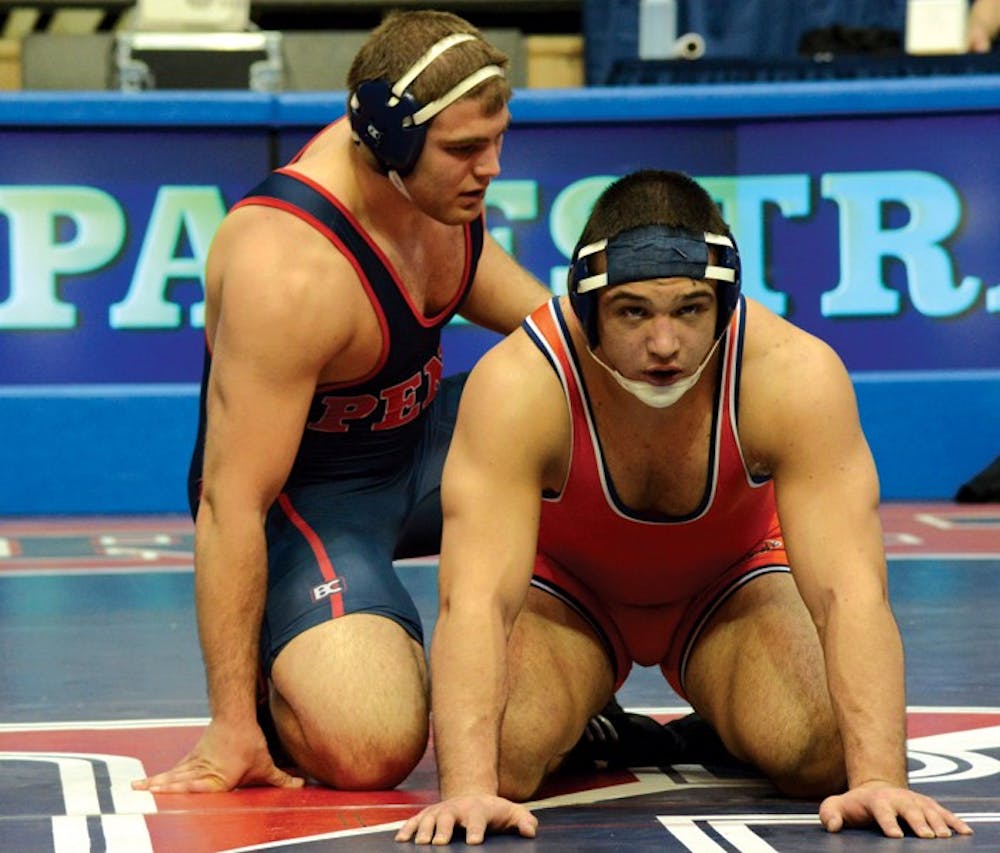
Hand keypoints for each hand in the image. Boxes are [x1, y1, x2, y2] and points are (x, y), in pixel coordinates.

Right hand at [130, 718, 303, 792]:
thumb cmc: (250, 743)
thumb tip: (302, 786)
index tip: (166, 791)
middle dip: (161, 788)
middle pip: (179, 780)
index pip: (197, 785)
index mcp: (218, 776)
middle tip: (141, 793)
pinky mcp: (192, 757)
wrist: (236, 716)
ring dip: (156, 783)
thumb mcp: (265, 765)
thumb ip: (281, 779)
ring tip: (136, 789)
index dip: (182, 788)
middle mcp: (203, 770)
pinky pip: (175, 769)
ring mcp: (195, 762)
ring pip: (173, 774)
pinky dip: (161, 777)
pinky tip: (149, 783)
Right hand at [395, 795, 537, 844]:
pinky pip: (414, 820)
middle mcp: (457, 809)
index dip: (476, 830)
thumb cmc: (494, 812)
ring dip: (423, 830)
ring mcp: (440, 811)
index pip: (478, 820)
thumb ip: (523, 820)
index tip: (474, 842)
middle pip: (448, 818)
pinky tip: (400, 840)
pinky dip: (406, 828)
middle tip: (439, 843)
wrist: (472, 796)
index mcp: (478, 810)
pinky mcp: (427, 815)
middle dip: (444, 830)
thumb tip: (530, 831)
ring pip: (429, 818)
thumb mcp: (511, 813)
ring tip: (421, 844)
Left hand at [819, 780, 972, 838]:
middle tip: (927, 837)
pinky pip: (944, 813)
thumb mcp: (837, 805)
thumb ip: (830, 813)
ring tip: (945, 837)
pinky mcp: (929, 805)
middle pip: (910, 810)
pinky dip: (955, 821)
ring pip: (930, 810)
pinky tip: (966, 832)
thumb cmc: (855, 805)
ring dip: (939, 822)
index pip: (882, 811)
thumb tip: (832, 827)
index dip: (888, 822)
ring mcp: (916, 801)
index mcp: (876, 800)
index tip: (895, 835)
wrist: (875, 788)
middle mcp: (899, 798)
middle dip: (918, 822)